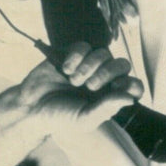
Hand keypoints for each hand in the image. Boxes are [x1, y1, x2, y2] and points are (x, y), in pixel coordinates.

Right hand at [17, 43, 143, 137]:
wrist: (31, 107)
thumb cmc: (60, 117)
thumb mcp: (84, 119)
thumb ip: (107, 108)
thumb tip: (131, 98)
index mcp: (111, 95)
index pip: (134, 85)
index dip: (131, 84)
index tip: (117, 88)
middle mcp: (104, 78)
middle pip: (122, 64)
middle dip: (108, 73)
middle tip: (91, 86)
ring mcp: (89, 64)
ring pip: (104, 53)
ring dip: (90, 66)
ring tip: (73, 80)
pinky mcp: (72, 53)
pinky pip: (84, 46)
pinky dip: (76, 56)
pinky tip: (65, 69)